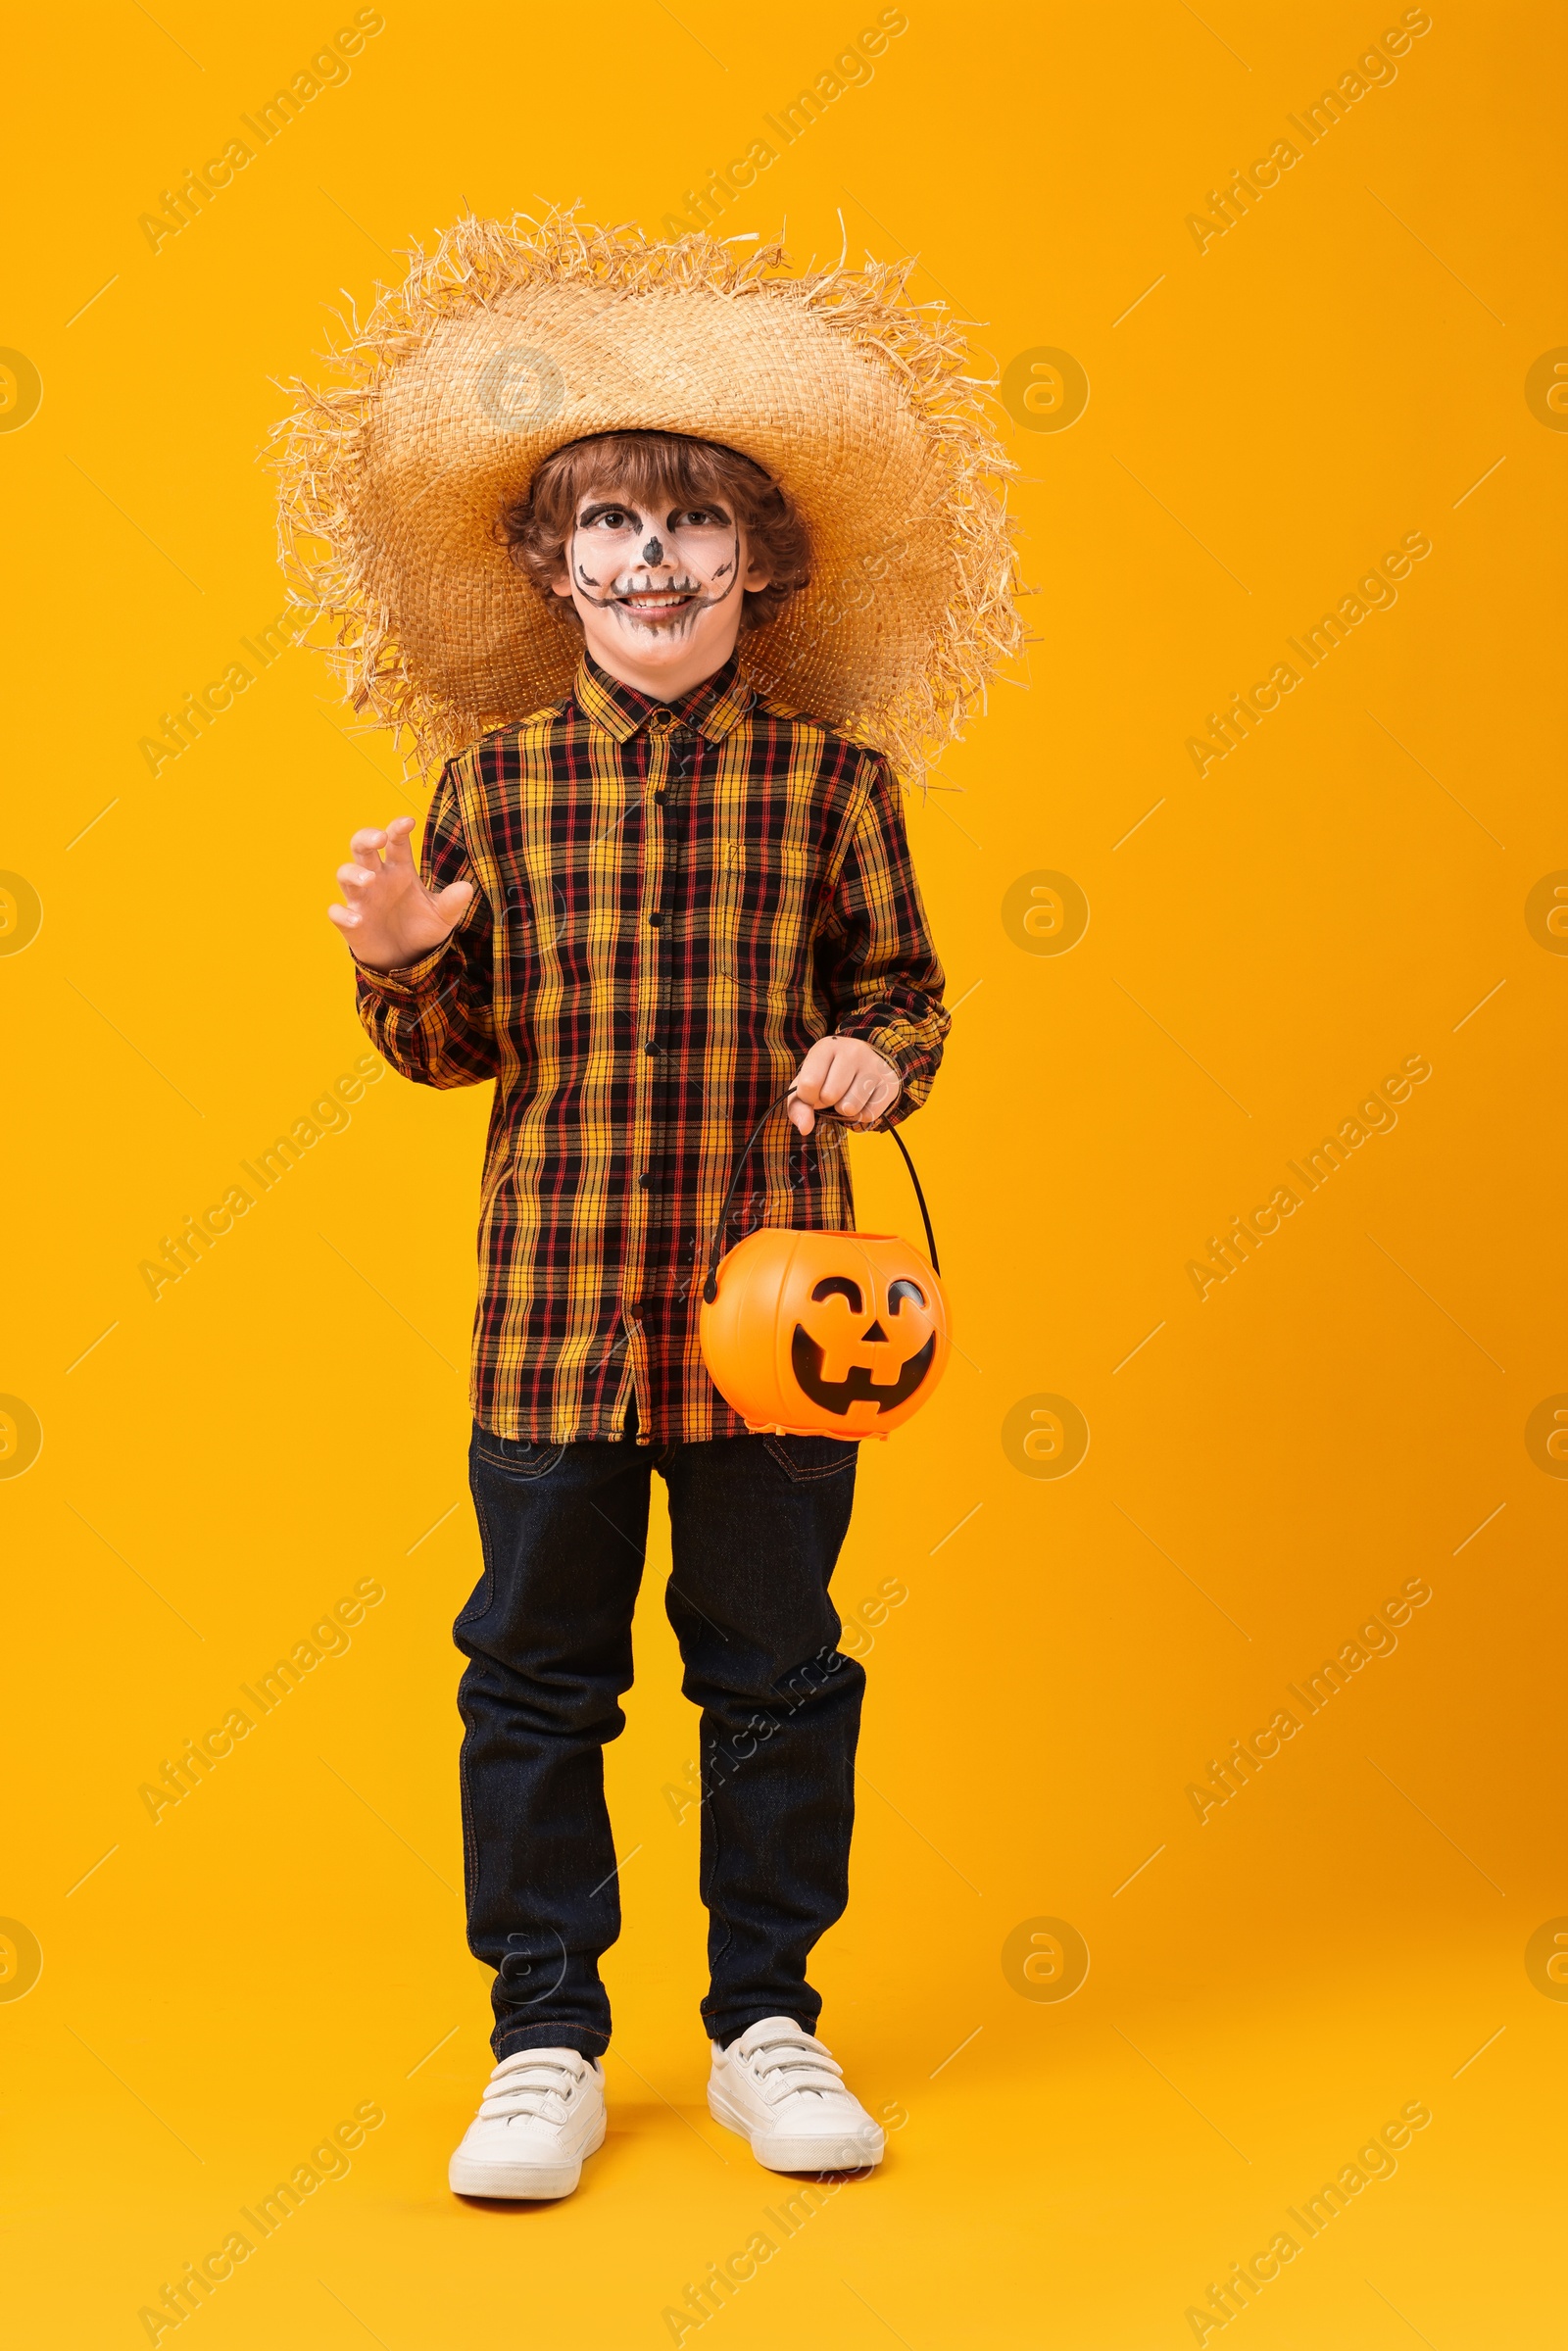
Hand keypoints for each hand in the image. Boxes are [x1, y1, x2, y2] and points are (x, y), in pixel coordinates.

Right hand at [328, 816, 473, 970]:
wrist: (407, 960)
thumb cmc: (422, 928)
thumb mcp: (442, 916)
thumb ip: (452, 902)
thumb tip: (467, 888)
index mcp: (400, 870)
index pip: (396, 843)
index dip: (398, 829)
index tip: (408, 822)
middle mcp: (377, 879)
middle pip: (362, 848)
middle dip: (366, 837)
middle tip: (379, 838)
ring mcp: (362, 898)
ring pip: (345, 874)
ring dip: (353, 873)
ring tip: (369, 879)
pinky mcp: (351, 921)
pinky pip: (337, 912)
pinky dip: (343, 913)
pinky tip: (357, 919)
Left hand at [787, 1035, 900, 1134]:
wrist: (863, 1064)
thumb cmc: (828, 1076)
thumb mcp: (807, 1084)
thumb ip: (797, 1106)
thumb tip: (805, 1128)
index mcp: (827, 1046)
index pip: (809, 1084)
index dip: (808, 1097)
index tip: (815, 1089)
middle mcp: (853, 1050)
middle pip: (830, 1096)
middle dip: (828, 1102)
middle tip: (834, 1091)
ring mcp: (874, 1065)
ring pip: (850, 1108)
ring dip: (845, 1110)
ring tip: (848, 1094)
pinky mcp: (890, 1082)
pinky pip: (869, 1115)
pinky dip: (862, 1114)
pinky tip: (863, 1099)